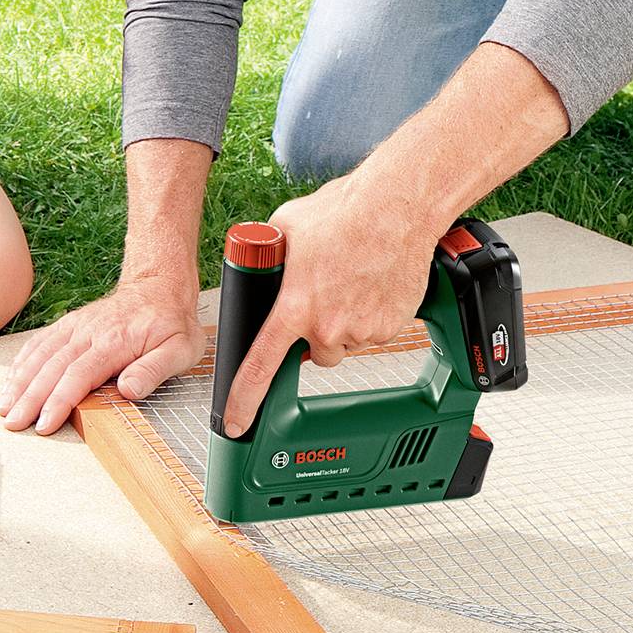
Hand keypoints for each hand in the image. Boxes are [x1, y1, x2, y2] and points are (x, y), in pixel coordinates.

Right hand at [0, 272, 202, 434]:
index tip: (44, 423)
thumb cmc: (171, 322)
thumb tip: (129, 390)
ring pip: (40, 355)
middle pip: (52, 368)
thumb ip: (154, 370)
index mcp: (114, 342)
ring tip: (3, 407)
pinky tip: (11, 380)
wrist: (160, 286)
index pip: (79, 375)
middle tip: (13, 424)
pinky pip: (40, 342)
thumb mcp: (180, 349)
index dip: (58, 401)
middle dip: (29, 398)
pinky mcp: (70, 324)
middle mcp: (88, 333)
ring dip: (19, 382)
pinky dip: (22, 362)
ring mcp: (76, 327)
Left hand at [217, 173, 437, 437]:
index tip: (236, 423)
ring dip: (344, 323)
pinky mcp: (392, 326)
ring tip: (350, 281)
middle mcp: (328, 326)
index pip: (261, 366)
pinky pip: (375, 332)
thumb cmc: (342, 212)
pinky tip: (372, 283)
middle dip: (315, 334)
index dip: (244, 400)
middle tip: (323, 297)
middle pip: (315, 353)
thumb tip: (258, 260)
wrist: (396, 209)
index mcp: (294, 308)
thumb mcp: (285, 227)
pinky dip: (372, 316)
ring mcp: (363, 330)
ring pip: (346, 342)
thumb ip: (270, 255)